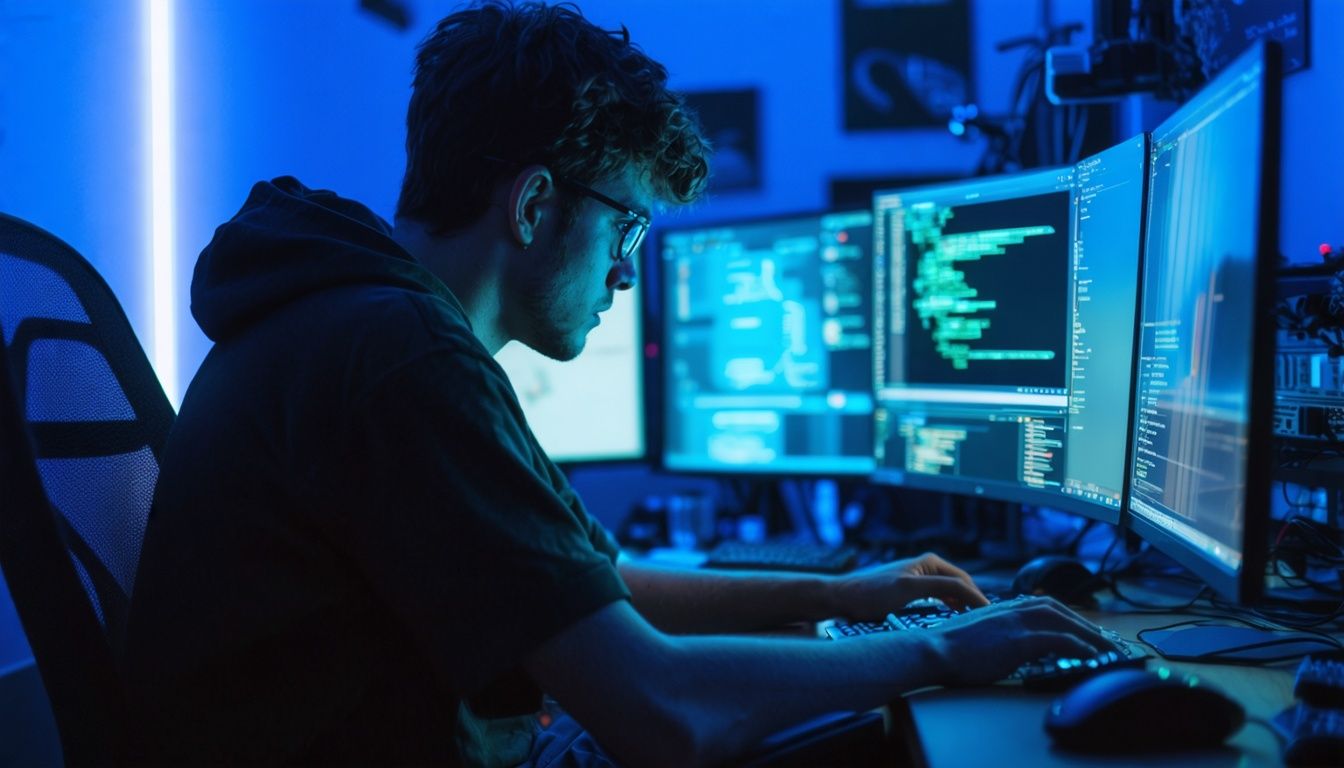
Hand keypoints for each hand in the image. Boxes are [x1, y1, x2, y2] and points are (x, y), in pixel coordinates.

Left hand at [827, 552, 988, 619]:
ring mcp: (920, 580)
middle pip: (961, 589)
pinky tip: (951, 624)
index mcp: (931, 562)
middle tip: (987, 628)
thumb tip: (972, 594)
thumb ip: (942, 588)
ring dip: (962, 610)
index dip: (979, 601)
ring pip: (951, 597)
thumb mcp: (910, 589)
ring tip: (973, 628)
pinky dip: (948, 613)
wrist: (842, 599)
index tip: (992, 621)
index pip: (965, 582)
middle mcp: (928, 568)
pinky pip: (939, 603)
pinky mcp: (911, 594)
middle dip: (973, 605)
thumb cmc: (872, 593)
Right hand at [926, 596, 1119, 685]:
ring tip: (1108, 651)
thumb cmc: (948, 649)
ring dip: (1090, 636)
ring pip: (1065, 622)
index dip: (1068, 617)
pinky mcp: (1019, 639)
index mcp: (1004, 607)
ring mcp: (1017, 622)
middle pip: (1060, 610)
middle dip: (1085, 625)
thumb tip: (1008, 645)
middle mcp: (1014, 609)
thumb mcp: (978, 634)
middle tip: (1105, 641)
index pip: (1045, 605)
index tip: (1082, 630)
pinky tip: (1092, 658)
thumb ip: (996, 632)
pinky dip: (1081, 648)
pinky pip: (1060, 641)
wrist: (932, 650)